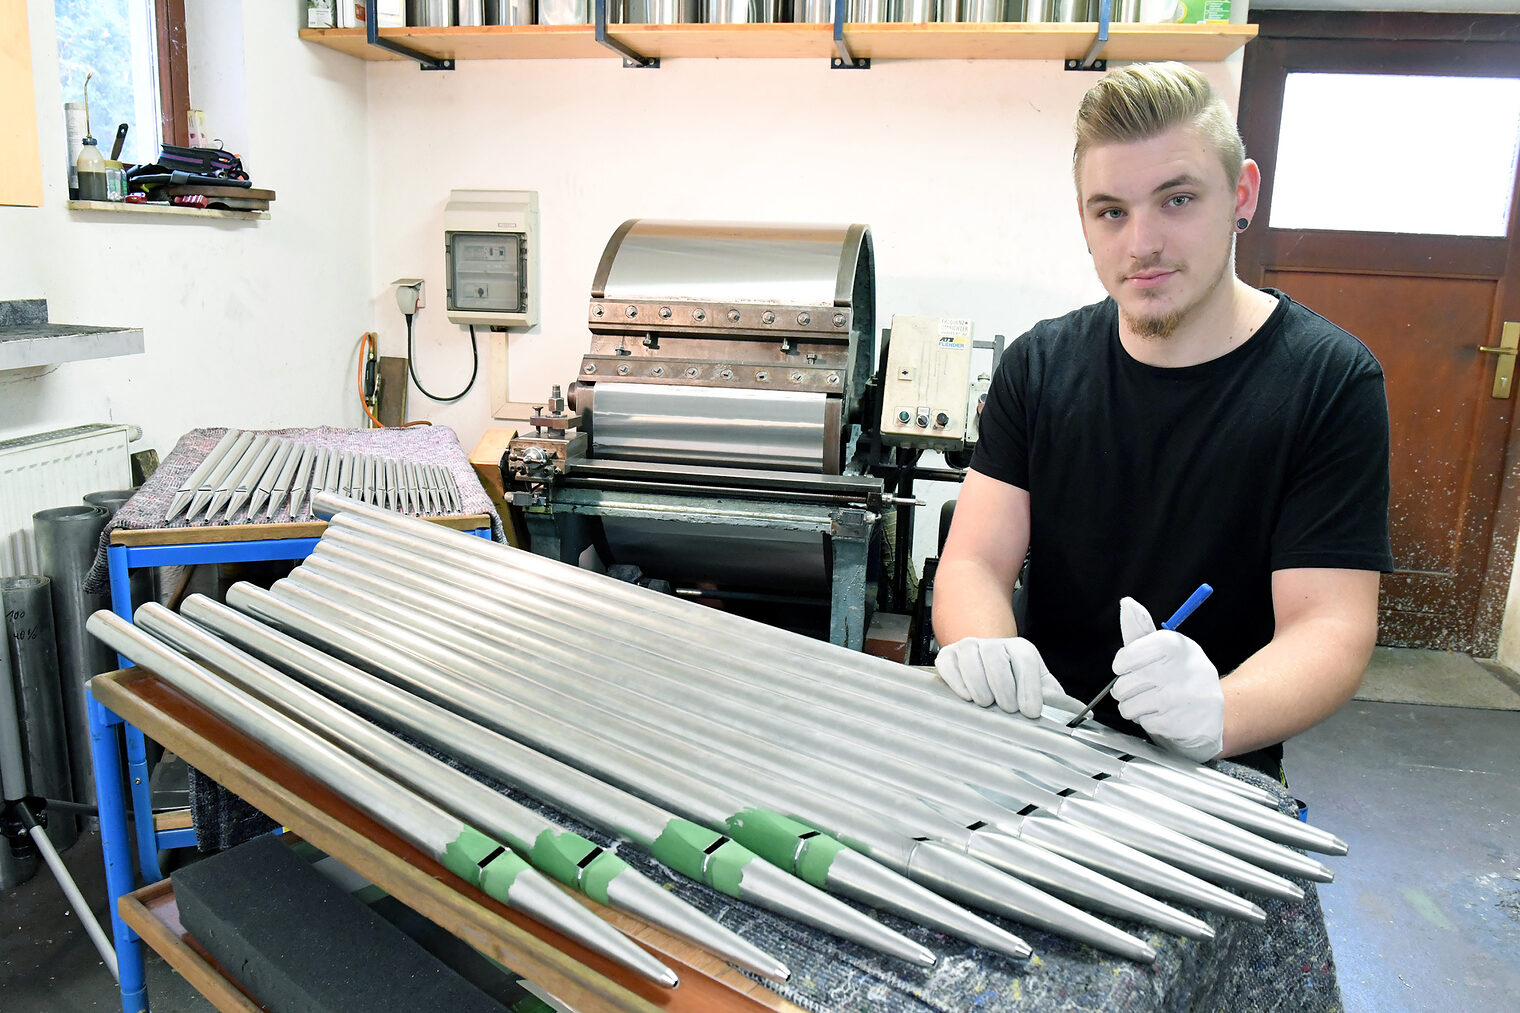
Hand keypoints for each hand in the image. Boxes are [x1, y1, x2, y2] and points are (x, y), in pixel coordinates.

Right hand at [934, 637, 1078, 717]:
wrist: (985, 661)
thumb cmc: (1014, 681)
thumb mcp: (1037, 684)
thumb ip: (1056, 698)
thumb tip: (1084, 713)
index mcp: (1020, 649)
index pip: (1025, 662)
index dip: (1029, 688)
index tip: (1030, 712)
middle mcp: (994, 643)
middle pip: (996, 660)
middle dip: (1004, 689)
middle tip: (1007, 709)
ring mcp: (968, 647)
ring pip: (971, 660)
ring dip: (980, 686)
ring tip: (986, 703)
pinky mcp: (947, 655)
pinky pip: (949, 665)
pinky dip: (956, 681)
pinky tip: (966, 696)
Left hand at [1110, 597, 1223, 761]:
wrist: (1213, 713)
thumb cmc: (1180, 676)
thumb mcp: (1164, 648)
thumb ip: (1141, 629)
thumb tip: (1126, 603)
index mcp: (1176, 645)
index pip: (1129, 653)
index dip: (1122, 663)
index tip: (1124, 667)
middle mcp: (1181, 669)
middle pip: (1125, 682)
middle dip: (1124, 689)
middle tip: (1138, 688)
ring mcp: (1183, 698)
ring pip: (1130, 705)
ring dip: (1131, 707)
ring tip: (1147, 702)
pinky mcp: (1182, 722)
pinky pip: (1145, 722)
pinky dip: (1147, 721)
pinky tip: (1162, 715)